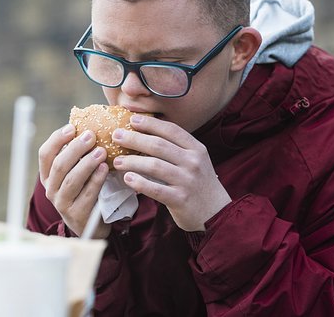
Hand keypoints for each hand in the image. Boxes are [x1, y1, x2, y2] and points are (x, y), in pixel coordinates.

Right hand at [38, 124, 110, 238]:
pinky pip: (87, 194)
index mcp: (47, 176)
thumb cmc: (85, 190)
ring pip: (72, 179)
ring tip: (101, 151)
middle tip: (91, 136)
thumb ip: (78, 154)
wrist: (92, 224)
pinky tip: (104, 168)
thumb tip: (89, 125)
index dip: (56, 139)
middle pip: (59, 165)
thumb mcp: (77, 172)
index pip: (45, 154)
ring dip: (86, 163)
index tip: (71, 127)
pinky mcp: (76, 215)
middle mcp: (50, 189)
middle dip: (75, 148)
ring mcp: (62, 203)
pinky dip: (96, 179)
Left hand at [111, 115, 230, 231]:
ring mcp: (187, 181)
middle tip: (116, 136)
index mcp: (196, 149)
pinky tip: (128, 178)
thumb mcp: (195, 161)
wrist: (217, 213)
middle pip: (158, 145)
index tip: (132, 120)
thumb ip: (176, 149)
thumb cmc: (199, 184)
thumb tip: (145, 135)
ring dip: (132, 161)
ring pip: (154, 166)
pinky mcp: (180, 199)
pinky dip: (139, 183)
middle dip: (134, 138)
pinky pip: (155, 189)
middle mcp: (193, 162)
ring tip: (117, 161)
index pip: (171, 130)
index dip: (150, 123)